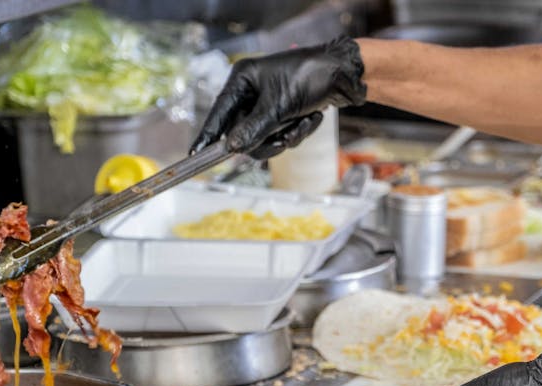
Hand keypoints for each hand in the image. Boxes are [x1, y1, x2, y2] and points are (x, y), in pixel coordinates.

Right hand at [190, 36, 366, 157]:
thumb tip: (232, 147)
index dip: (209, 134)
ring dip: (287, 137)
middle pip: (243, 132)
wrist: (346, 75)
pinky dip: (298, 132)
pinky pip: (282, 135)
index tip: (195, 154)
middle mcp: (252, 91)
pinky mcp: (285, 113)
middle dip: (267, 139)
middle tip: (283, 141)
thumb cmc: (310, 77)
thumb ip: (254, 129)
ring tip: (304, 123)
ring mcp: (268, 104)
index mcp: (243, 80)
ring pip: (265, 138)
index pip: (219, 113)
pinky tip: (312, 118)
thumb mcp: (279, 106)